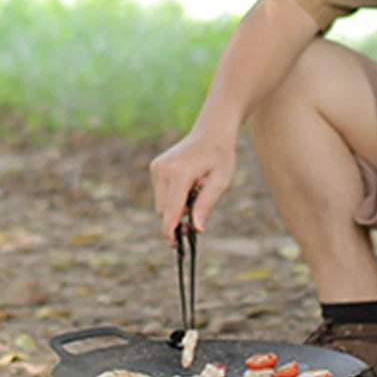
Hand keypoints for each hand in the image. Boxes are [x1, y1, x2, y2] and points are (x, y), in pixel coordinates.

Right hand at [149, 132, 235, 246]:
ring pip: (161, 203)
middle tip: (196, 222)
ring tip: (197, 192)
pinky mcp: (156, 167)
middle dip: (177, 219)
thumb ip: (206, 204)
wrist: (212, 131)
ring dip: (176, 207)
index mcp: (179, 172)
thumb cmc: (220, 155)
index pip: (171, 209)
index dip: (171, 229)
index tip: (173, 244)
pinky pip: (161, 194)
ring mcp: (157, 167)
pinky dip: (173, 197)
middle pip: (164, 210)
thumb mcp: (220, 181)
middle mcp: (163, 169)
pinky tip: (189, 186)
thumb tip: (196, 228)